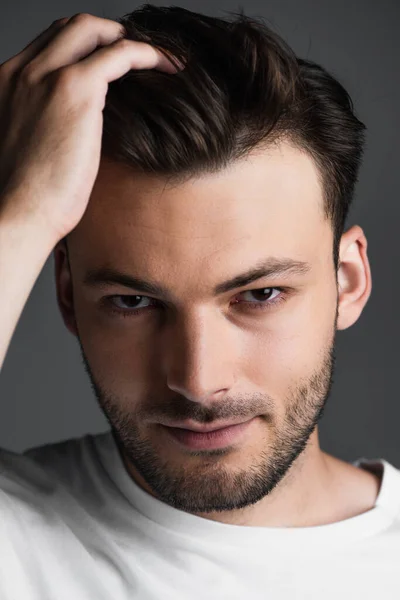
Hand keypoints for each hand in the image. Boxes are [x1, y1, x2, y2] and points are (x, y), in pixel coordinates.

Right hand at [0, 13, 179, 240]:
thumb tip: (81, 129)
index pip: (50, 45)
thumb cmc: (27, 197)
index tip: (111, 63)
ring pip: (94, 30)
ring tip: (160, 59)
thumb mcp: (30, 148)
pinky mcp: (74, 89)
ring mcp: (46, 75)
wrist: (19, 213)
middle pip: (70, 27)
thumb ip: (47, 124)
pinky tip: (168, 67)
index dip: (84, 47)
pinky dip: (148, 54)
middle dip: (108, 34)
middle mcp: (22, 70)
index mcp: (7, 83)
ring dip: (130, 39)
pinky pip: (120, 53)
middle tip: (138, 55)